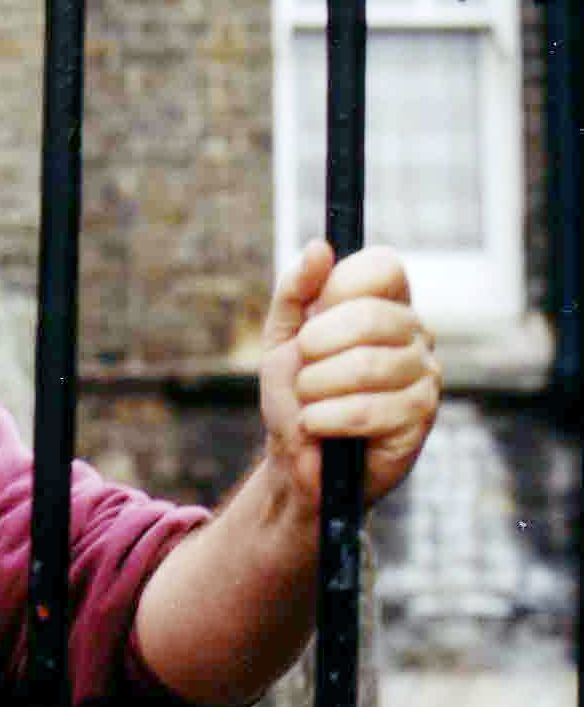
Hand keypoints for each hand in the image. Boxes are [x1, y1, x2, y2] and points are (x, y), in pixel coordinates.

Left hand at [258, 239, 441, 511]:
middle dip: (315, 347)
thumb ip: (294, 290)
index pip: (384, 266)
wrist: (297, 458)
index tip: (311, 317)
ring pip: (367, 366)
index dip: (340, 287)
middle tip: (302, 367)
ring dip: (316, 387)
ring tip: (308, 400)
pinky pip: (369, 410)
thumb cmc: (295, 392)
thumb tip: (319, 248)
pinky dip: (326, 418)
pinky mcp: (421, 416)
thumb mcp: (282, 336)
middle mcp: (414, 332)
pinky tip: (317, 425)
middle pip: (371, 317)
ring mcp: (424, 373)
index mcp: (385, 302)